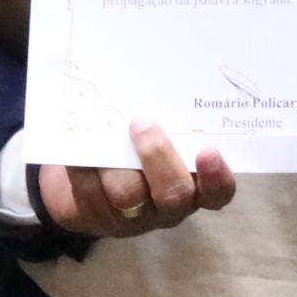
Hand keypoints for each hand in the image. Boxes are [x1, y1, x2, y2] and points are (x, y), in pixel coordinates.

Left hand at [34, 119, 237, 238]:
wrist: (92, 176)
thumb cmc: (138, 147)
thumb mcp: (162, 137)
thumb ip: (169, 122)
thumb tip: (160, 79)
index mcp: (195, 186)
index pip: (218, 192)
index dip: (217, 176)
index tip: (208, 151)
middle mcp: (169, 206)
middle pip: (173, 194)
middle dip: (157, 157)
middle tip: (142, 123)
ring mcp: (133, 216)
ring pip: (127, 194)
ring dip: (115, 160)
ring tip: (104, 129)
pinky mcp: (97, 217)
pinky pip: (90, 192)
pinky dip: (83, 164)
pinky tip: (78, 144)